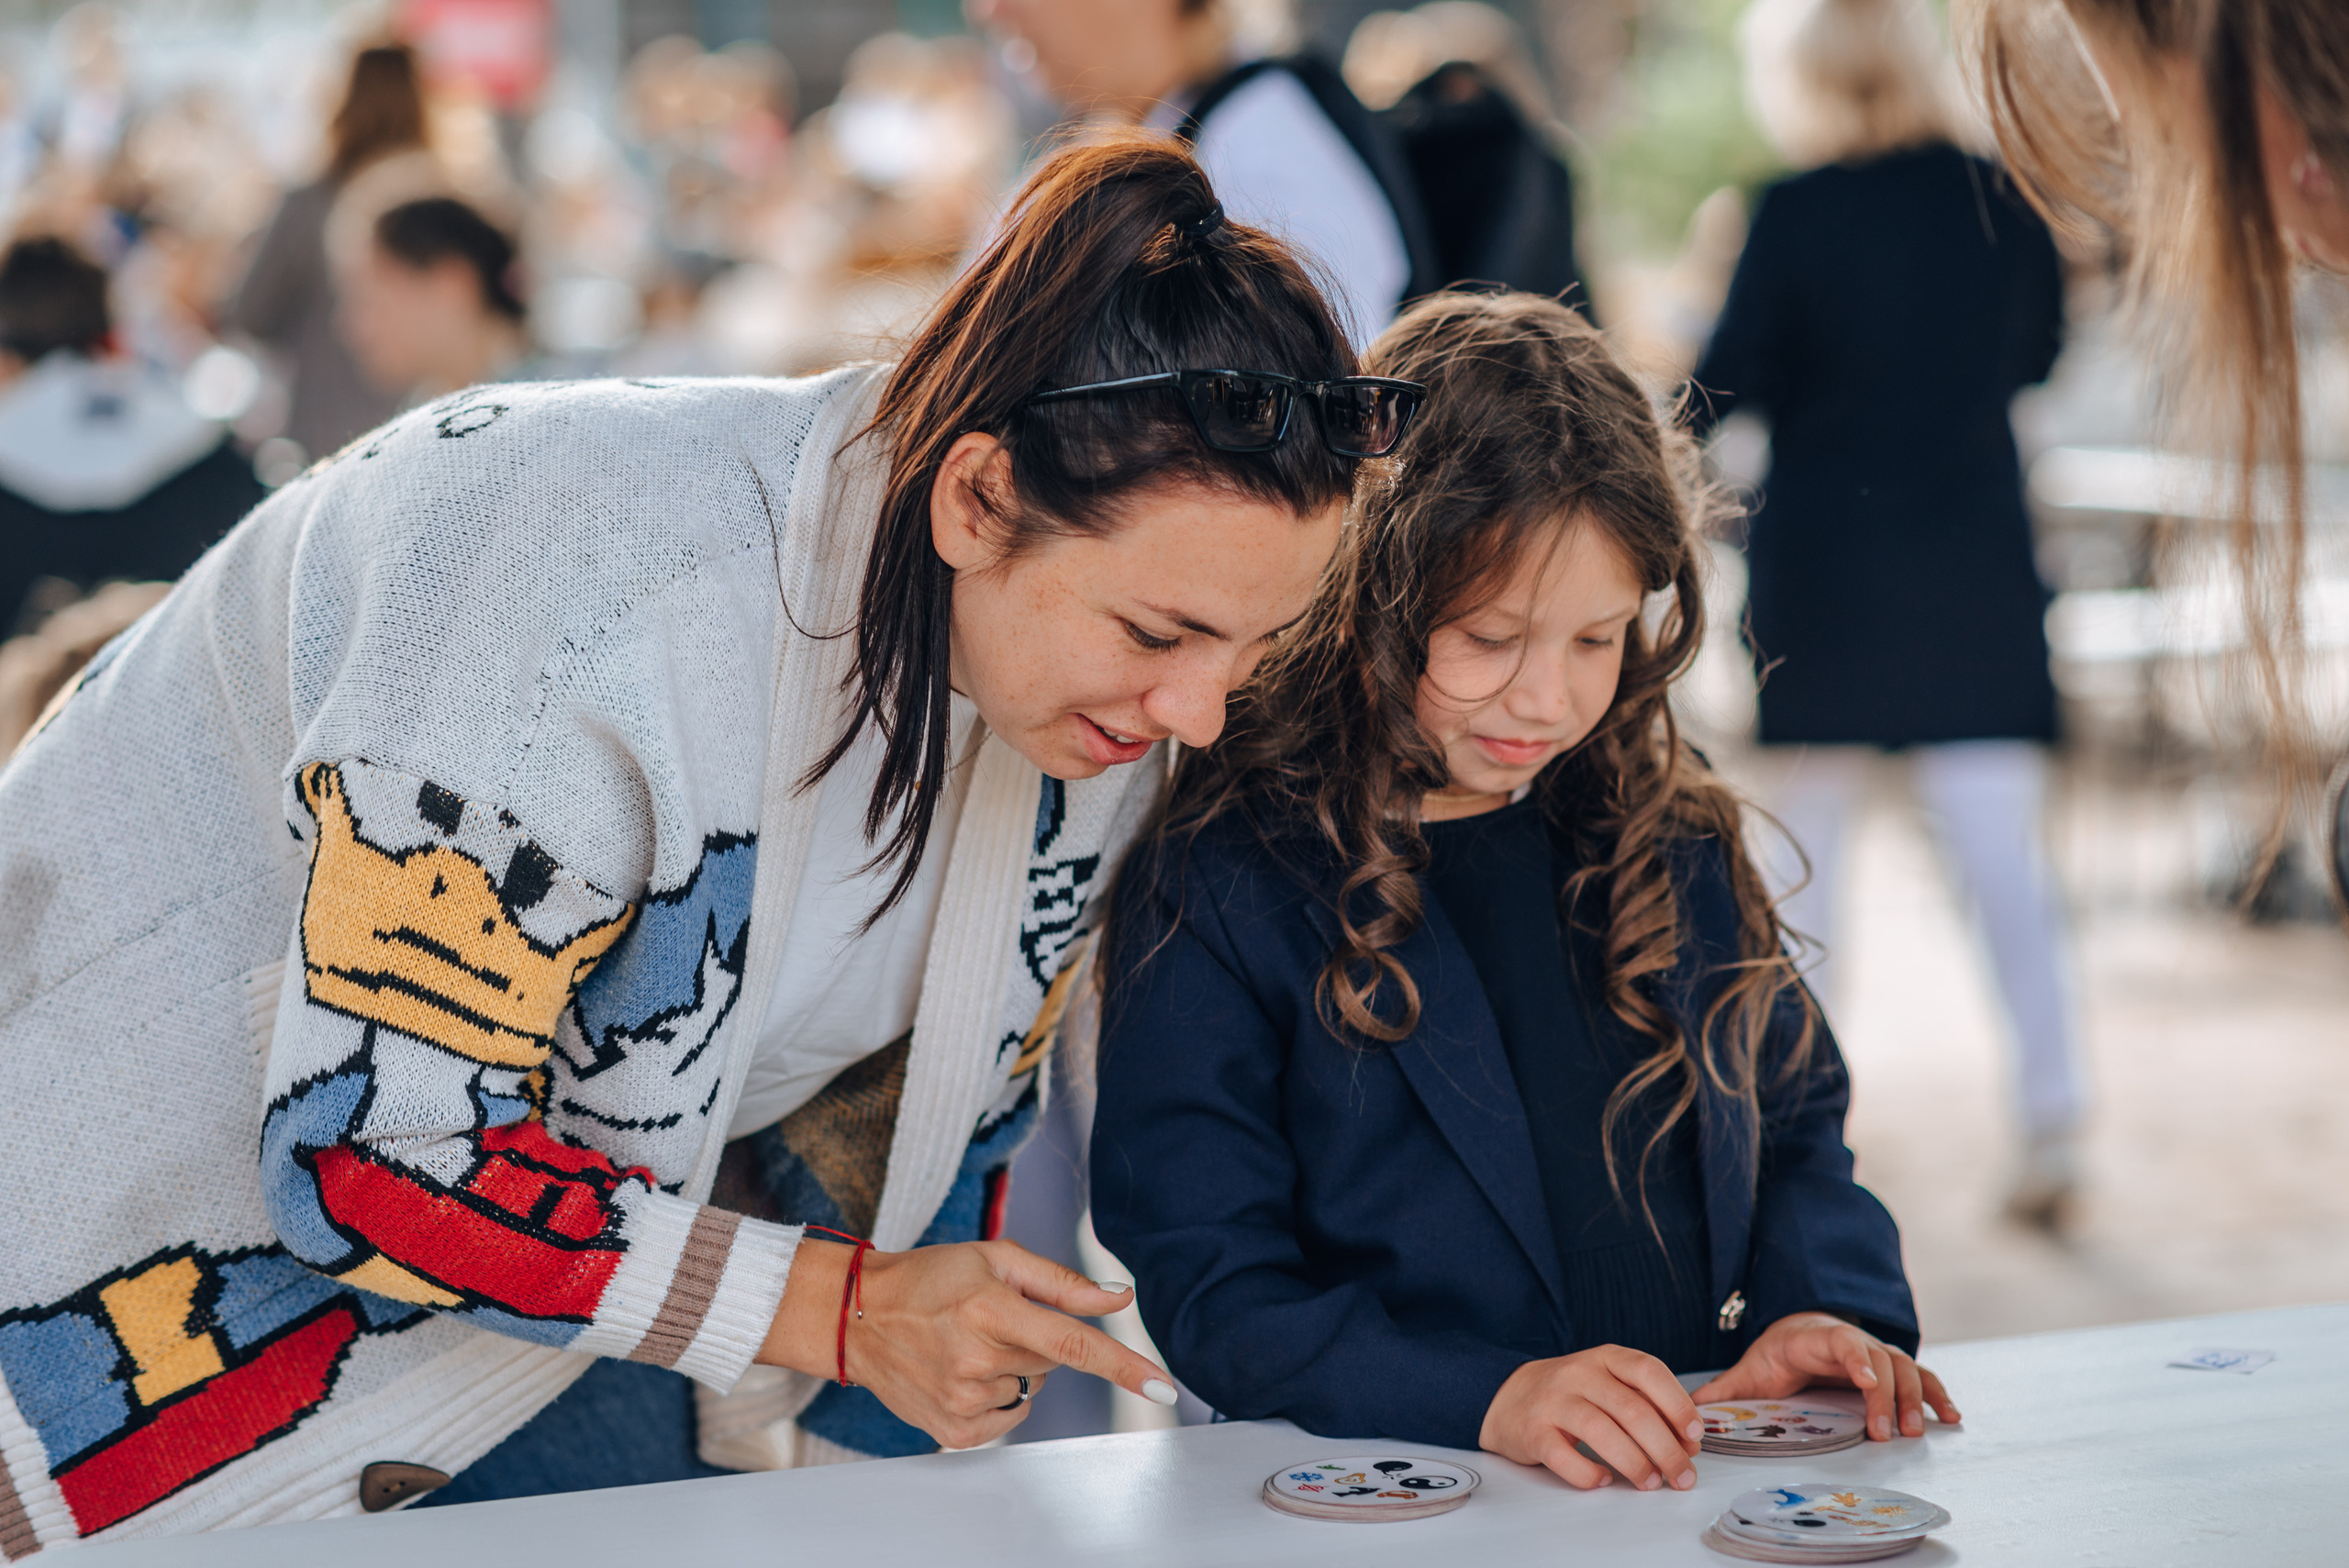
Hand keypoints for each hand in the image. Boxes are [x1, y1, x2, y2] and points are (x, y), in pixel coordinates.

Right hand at [759, 1239, 1173, 1449]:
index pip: (1073, 1343)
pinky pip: (1009, 1417)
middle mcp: (978, 1360)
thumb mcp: (996, 1259)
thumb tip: (1120, 1296)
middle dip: (1036, 1339)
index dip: (1123, 1365)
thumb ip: (1063, 1282)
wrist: (859, 1317)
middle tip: (993, 1318)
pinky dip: (999, 1396)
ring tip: (970, 1342)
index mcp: (992, 1309)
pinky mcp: (954, 1430)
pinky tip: (964, 1371)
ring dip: (1016, 1368)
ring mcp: (964, 1401)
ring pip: (1033, 1389)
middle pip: (1054, 1362)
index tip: (1165, 1388)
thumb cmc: (932, 1278)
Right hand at [1479, 1345, 1701, 1491]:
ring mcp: (1553, 1401)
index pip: (1648, 1371)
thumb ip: (1645, 1405)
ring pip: (1601, 1432)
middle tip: (1683, 1476)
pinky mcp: (1533, 1432)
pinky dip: (1588, 1474)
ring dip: (1634, 1464)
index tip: (1695, 1435)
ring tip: (1651, 1483)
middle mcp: (1579, 1373)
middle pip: (1632, 1409)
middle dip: (1666, 1449)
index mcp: (1605, 1358)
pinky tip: (1602, 1481)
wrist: (1507, 1396)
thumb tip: (1686, 1444)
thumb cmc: (1572, 1394)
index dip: (1677, 1403)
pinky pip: (1563, 1457)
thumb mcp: (1608, 1383)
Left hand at [1690, 1312, 1959, 1440]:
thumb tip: (1694, 1406)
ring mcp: (1875, 1352)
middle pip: (1878, 1359)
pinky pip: (1919, 1376)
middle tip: (1885, 1432)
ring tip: (1915, 1431)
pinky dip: (1936, 1393)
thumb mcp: (1752, 1368)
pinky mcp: (1891, 1367)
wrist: (1799, 1329)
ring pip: (1903, 1368)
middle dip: (1884, 1394)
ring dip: (1912, 1398)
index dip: (1855, 1358)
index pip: (1840, 1341)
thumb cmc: (1777, 1353)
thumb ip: (1727, 1387)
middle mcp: (1851, 1341)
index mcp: (1814, 1338)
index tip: (1864, 1379)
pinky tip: (1950, 1416)